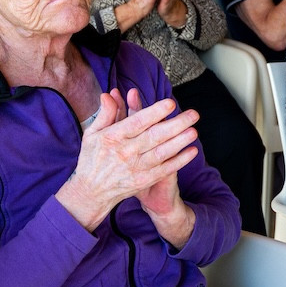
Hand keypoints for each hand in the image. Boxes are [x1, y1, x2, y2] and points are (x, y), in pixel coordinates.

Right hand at [55, 90, 201, 229]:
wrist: (91, 192)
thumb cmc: (92, 158)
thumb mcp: (92, 134)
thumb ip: (105, 114)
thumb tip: (110, 94)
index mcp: (113, 137)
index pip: (137, 122)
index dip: (154, 113)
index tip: (170, 103)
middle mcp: (125, 152)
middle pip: (154, 136)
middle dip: (176, 124)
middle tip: (193, 114)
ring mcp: (135, 168)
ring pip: (161, 152)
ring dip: (180, 142)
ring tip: (194, 131)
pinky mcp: (142, 181)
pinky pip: (164, 170)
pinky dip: (179, 161)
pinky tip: (191, 151)